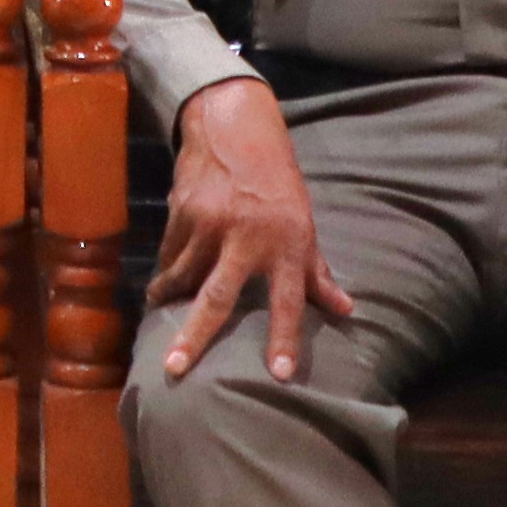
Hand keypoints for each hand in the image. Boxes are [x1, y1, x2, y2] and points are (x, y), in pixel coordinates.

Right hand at [150, 77, 354, 382]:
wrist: (235, 130)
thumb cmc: (278, 186)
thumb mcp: (305, 226)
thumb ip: (318, 273)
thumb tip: (346, 311)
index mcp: (286, 245)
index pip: (289, 301)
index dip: (286, 339)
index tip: (281, 375)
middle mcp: (247, 238)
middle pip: (218, 297)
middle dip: (195, 335)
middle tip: (175, 367)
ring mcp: (210, 224)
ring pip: (183, 276)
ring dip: (170, 299)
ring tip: (160, 314)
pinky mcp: (182, 212)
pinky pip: (169, 253)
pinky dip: (166, 270)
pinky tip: (162, 281)